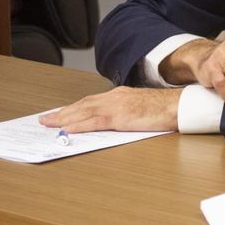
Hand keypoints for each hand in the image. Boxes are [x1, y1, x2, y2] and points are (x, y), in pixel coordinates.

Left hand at [38, 86, 180, 132]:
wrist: (178, 105)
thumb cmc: (165, 109)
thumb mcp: (141, 109)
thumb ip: (125, 113)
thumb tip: (114, 124)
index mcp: (120, 95)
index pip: (91, 101)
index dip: (73, 107)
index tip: (60, 113)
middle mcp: (114, 97)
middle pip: (82, 104)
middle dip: (63, 112)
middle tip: (45, 119)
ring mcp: (116, 105)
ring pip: (83, 111)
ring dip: (64, 118)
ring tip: (49, 123)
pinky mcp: (119, 116)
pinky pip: (94, 121)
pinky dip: (78, 125)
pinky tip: (67, 129)